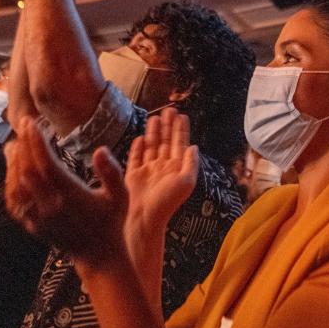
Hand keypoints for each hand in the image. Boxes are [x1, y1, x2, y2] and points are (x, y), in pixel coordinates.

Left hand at [4, 115, 127, 265]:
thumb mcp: (121, 195)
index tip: (32, 122)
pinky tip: (14, 169)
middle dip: (23, 145)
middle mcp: (51, 207)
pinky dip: (10, 182)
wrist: (99, 257)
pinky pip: (14, 202)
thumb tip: (100, 149)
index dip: (36, 142)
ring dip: (14, 162)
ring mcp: (39, 218)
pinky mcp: (33, 226)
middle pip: (28, 171)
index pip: (47, 165)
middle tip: (24, 124)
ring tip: (16, 142)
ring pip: (17, 186)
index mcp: (72, 197)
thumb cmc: (112, 222)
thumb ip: (111, 171)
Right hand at [123, 109, 198, 242]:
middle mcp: (163, 167)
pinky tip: (141, 137)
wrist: (145, 218)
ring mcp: (148, 170)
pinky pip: (136, 158)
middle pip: (166, 141)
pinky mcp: (134, 175)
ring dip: (154, 132)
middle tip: (169, 109)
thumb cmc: (167, 202)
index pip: (179, 143)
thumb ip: (191, 164)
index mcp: (176, 168)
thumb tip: (194, 146)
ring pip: (151, 146)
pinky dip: (138, 147)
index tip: (181, 115)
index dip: (180, 129)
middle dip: (168, 126)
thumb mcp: (186, 182)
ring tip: (155, 117)